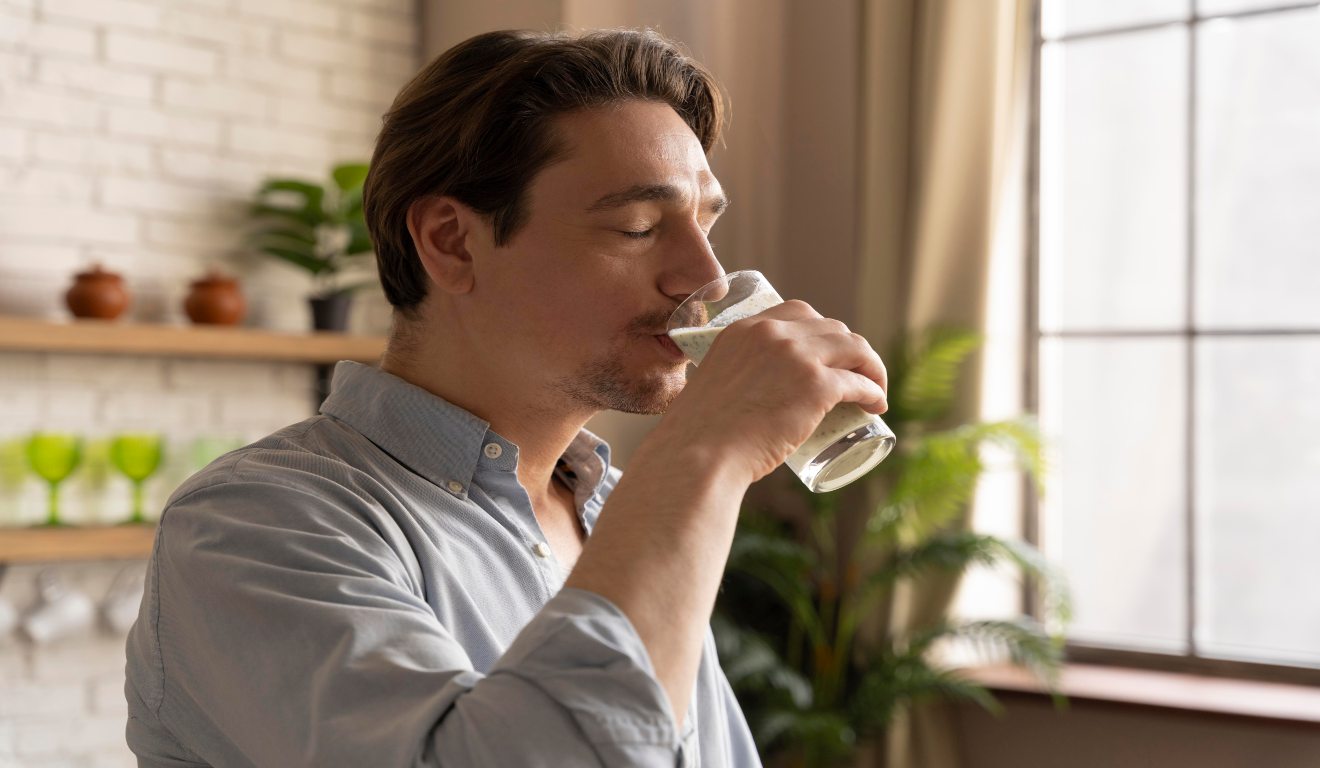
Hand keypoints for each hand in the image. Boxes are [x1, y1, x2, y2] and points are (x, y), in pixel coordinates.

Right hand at [655, 300, 888, 484]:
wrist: (700, 454)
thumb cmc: (698, 435)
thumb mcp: (711, 385)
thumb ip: (727, 381)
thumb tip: (736, 400)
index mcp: (744, 328)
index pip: (797, 312)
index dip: (820, 331)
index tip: (827, 354)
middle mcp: (773, 332)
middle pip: (832, 328)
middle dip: (849, 349)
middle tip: (853, 376)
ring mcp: (797, 357)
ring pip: (854, 349)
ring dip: (871, 366)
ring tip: (874, 389)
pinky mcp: (816, 386)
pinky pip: (859, 383)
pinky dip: (873, 392)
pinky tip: (876, 404)